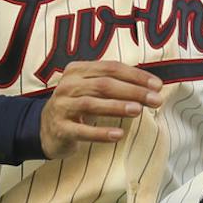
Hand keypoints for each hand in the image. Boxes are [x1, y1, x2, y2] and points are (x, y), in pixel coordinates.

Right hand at [39, 60, 163, 156]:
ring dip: (117, 107)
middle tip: (155, 100)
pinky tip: (118, 135)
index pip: (110, 68)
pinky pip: (82, 130)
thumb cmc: (77, 106)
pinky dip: (101, 132)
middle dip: (133, 91)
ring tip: (138, 111)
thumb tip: (152, 87)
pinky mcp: (60, 128)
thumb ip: (115, 84)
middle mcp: (68, 85)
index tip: (157, 85)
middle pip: (104, 84)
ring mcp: (62, 106)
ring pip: (92, 103)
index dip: (136, 75)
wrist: (45, 129)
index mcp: (78, 70)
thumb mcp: (91, 89)